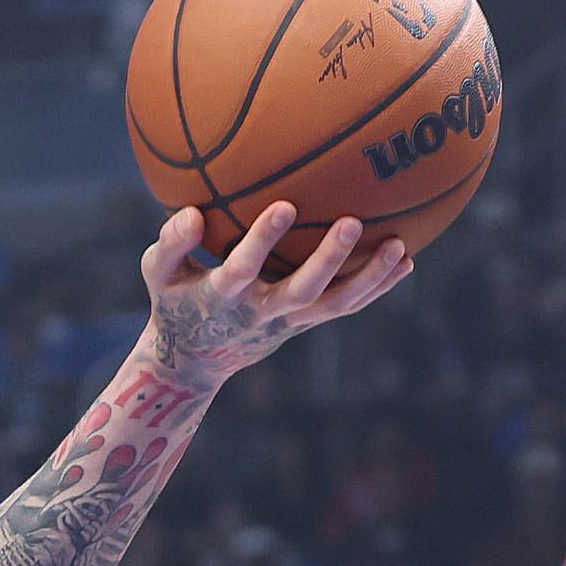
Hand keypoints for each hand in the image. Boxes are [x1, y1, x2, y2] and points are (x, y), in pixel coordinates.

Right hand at [139, 203, 411, 383]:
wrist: (197, 360)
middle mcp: (262, 313)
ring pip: (335, 305)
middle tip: (351, 222)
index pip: (242, 270)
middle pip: (301, 291)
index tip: (283, 205)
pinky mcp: (308, 323)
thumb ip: (169, 243)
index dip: (263, 241)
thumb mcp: (158, 273)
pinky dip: (377, 287)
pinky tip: (406, 260)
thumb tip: (193, 213)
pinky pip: (348, 306)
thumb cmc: (176, 300)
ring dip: (369, 279)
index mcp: (224, 297)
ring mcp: (291, 321)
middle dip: (327, 260)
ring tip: (400, 247)